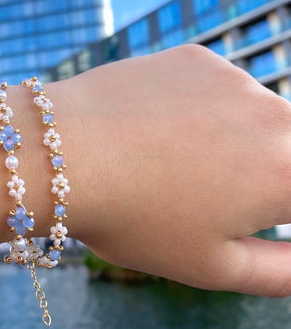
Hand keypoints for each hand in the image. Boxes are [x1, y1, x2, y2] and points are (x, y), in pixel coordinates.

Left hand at [56, 44, 290, 295]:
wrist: (61, 154)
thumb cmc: (133, 218)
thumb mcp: (212, 266)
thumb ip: (280, 270)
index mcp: (288, 174)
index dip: (271, 206)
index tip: (232, 209)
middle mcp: (276, 117)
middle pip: (285, 150)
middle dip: (258, 174)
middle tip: (200, 190)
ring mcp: (234, 80)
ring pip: (250, 116)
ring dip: (228, 138)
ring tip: (165, 159)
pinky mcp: (197, 59)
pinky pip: (213, 89)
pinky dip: (196, 109)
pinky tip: (152, 126)